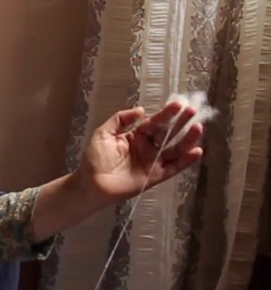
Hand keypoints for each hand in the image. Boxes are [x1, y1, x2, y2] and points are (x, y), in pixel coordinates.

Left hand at [75, 101, 205, 205]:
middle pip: (168, 134)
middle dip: (181, 123)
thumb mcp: (103, 133)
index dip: (166, 114)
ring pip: (174, 149)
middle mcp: (147, 147)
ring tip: (198, 128)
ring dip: (187, 139)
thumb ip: (120, 119)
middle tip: (192, 112)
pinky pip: (174, 167)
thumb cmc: (94, 159)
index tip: (179, 105)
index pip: (155, 122)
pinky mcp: (155, 176)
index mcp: (136, 136)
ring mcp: (153, 162)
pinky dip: (186, 161)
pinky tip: (197, 151)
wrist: (90, 185)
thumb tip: (141, 109)